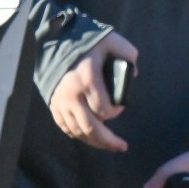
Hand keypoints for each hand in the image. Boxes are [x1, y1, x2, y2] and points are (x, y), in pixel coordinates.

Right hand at [49, 31, 137, 151]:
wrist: (58, 40)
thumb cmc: (89, 42)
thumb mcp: (112, 41)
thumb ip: (128, 54)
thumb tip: (134, 73)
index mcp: (88, 80)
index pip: (104, 109)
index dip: (116, 112)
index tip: (122, 106)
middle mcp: (72, 95)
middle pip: (90, 128)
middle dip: (108, 141)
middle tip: (122, 147)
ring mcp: (60, 101)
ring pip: (77, 131)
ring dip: (94, 141)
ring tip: (109, 145)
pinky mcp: (53, 104)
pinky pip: (65, 127)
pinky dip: (77, 135)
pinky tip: (89, 137)